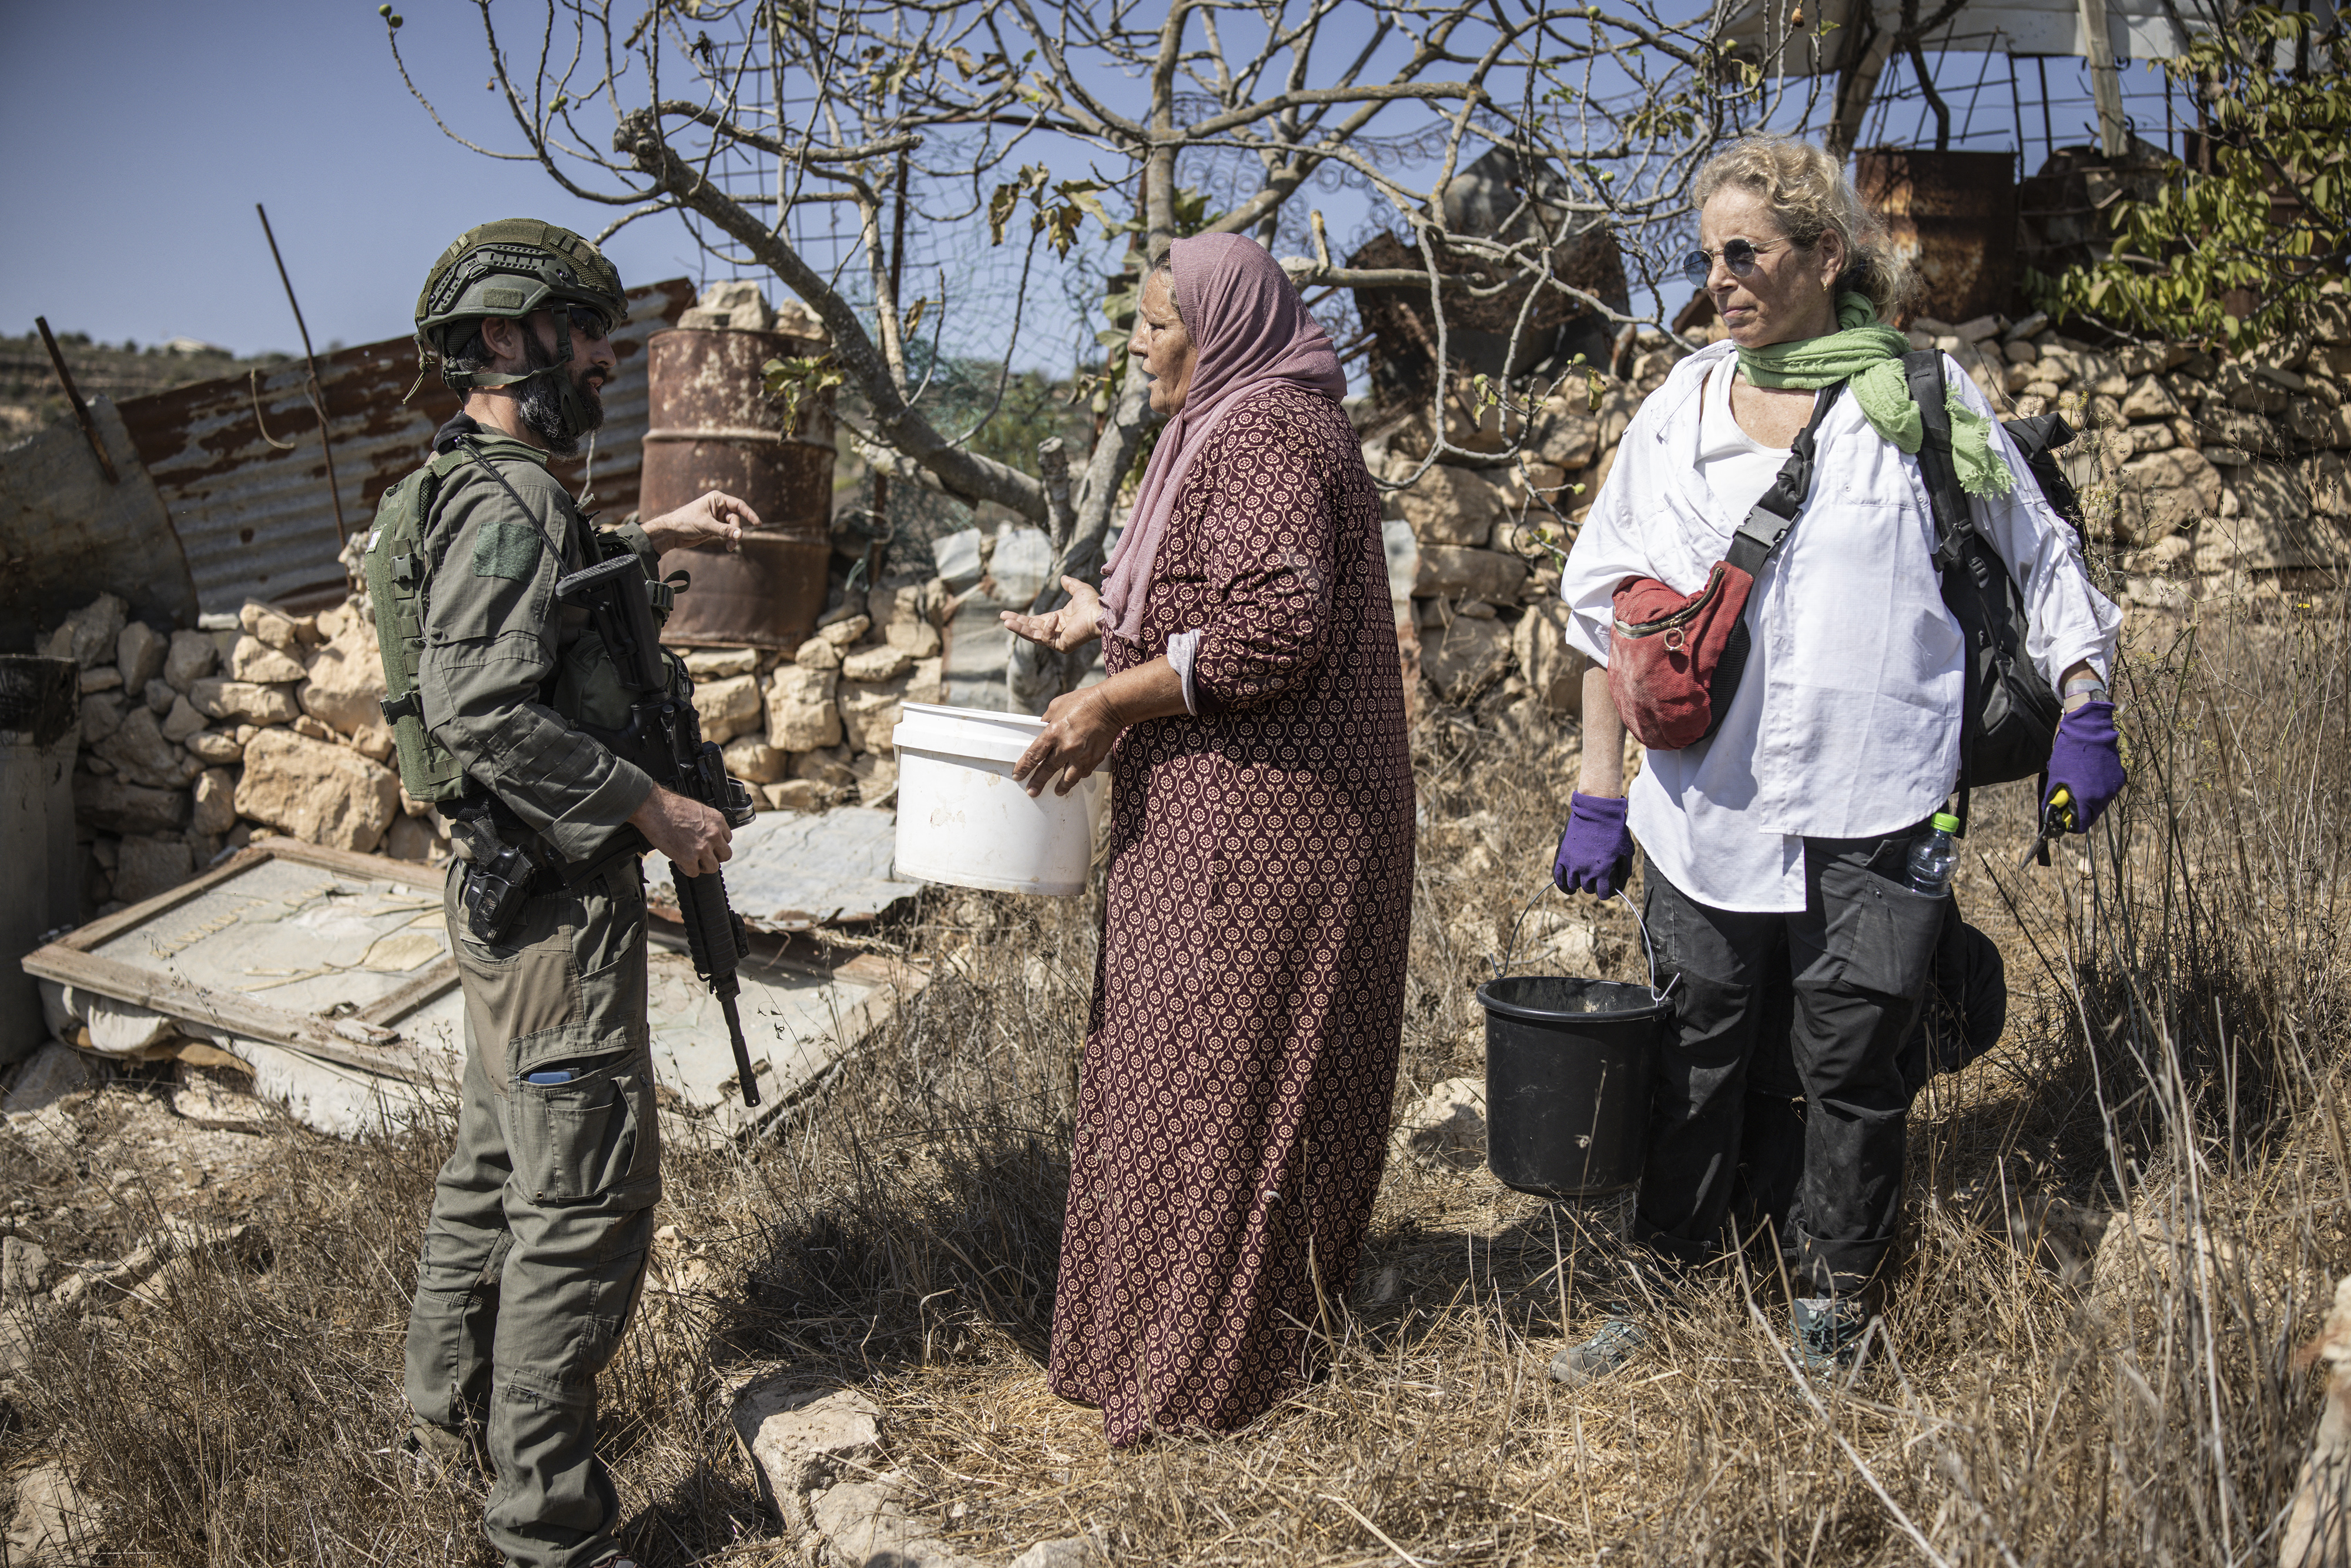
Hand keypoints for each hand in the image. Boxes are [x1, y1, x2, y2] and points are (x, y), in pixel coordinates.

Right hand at [629, 785, 732, 875]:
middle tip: (702, 856)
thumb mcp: (698, 810)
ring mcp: (702, 848)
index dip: (716, 844)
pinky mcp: (689, 858)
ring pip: (713, 867)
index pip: (727, 840)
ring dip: (701, 866)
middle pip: (725, 855)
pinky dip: (685, 869)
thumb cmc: (670, 806)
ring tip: (691, 860)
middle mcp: (714, 835)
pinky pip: (694, 872)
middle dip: (714, 857)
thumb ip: (707, 824)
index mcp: (718, 821)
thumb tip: (706, 835)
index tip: (708, 845)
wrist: (654, 808)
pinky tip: (679, 861)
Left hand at [643, 490, 760, 554]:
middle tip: (734, 541)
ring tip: (729, 547)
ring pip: (732, 528)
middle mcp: (718, 507)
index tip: (758, 523)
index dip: (749, 514)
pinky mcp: (714, 528)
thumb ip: (724, 530)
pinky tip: (728, 547)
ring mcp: (717, 518)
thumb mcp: (706, 525)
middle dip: (736, 531)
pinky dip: (728, 540)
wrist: (671, 532)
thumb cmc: (685, 522)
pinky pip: (727, 534)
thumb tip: (740, 535)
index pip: (738, 505)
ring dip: (732, 538)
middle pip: (736, 519)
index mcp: (717, 499)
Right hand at [1001, 577, 1102, 652]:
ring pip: (1034, 636)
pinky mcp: (1062, 646)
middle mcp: (1057, 632)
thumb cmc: (1092, 604)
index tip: (1007, 614)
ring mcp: (1059, 641)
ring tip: (1006, 622)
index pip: (1036, 622)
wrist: (1100, 614)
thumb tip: (1063, 578)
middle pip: (1032, 629)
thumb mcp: (1079, 590)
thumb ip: (1070, 585)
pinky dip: (1049, 626)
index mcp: (1058, 621)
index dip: (1022, 618)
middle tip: (1002, 617)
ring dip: (1020, 628)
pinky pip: (1048, 637)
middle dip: (1017, 623)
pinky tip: (1054, 617)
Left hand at [1012, 686, 1122, 797]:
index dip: (1024, 767)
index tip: (1018, 775)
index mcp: (1053, 733)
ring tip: (1057, 792)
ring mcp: (1081, 755)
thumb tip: (1042, 727)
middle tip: (1032, 792)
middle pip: (1047, 770)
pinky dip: (1079, 775)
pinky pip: (1084, 772)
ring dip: (1061, 786)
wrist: (1110, 705)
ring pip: (1068, 778)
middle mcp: (1065, 747)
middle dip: (1038, 782)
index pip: (1033, 755)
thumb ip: (1047, 719)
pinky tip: (1076, 777)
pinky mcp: (1094, 758)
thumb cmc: (1083, 701)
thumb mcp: (1057, 705)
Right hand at [1553, 791, 1634, 898]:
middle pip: (1588, 888)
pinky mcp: (1562, 855)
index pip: (1603, 893)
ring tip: (1583, 882)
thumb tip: (1620, 885)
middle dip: (1594, 886)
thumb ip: (1624, 870)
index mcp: (1603, 870)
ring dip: (1580, 884)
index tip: (1607, 890)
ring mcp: (1572, 863)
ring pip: (1573, 884)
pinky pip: (1558, 876)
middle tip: (1597, 880)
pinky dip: (1563, 885)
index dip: (1606, 893)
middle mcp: (1586, 870)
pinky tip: (1569, 889)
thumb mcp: (1625, 850)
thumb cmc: (1614, 829)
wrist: (1597, 811)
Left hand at [2045, 700, 2123, 830]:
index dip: (2072, 824)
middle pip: (2092, 816)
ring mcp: (2113, 788)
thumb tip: (2053, 812)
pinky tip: (2092, 776)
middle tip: (2071, 801)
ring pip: (2101, 804)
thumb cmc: (2068, 753)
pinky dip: (2100, 789)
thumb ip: (2055, 798)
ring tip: (2081, 784)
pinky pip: (2108, 791)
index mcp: (2085, 799)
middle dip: (2081, 812)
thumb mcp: (2056, 778)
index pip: (2081, 826)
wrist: (2089, 732)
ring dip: (2091, 800)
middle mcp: (2102, 797)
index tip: (2066, 818)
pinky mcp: (2119, 778)